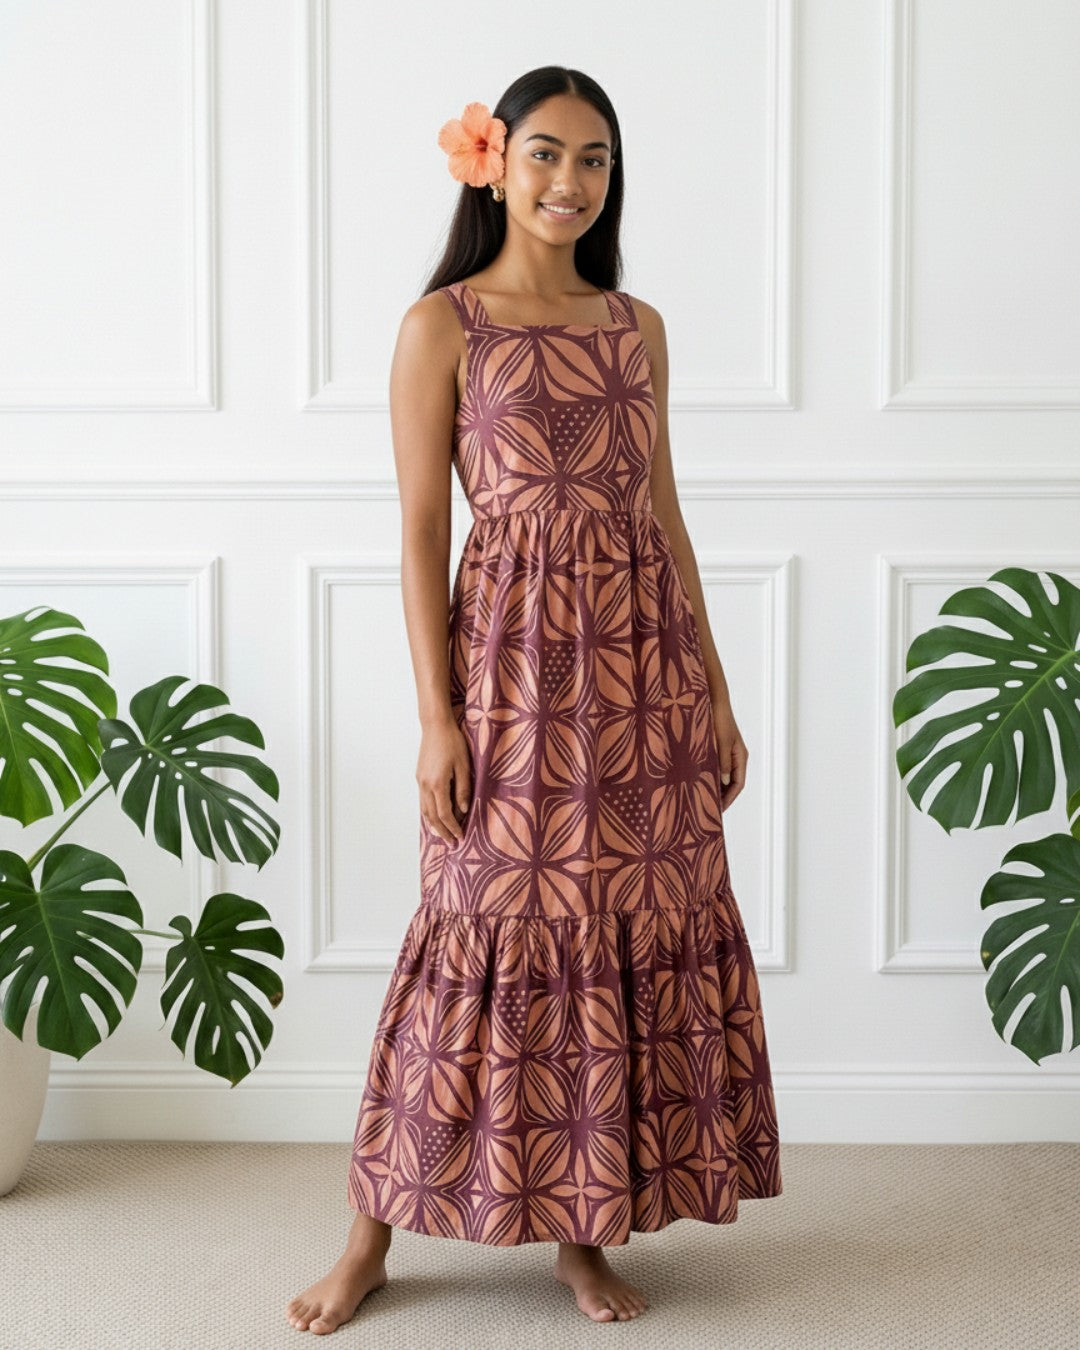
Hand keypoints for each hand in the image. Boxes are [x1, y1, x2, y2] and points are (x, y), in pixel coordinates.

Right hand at [417, 716, 472, 845]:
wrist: (435, 726)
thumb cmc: (452, 742)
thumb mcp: (464, 766)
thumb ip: (463, 789)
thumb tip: (463, 809)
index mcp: (437, 784)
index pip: (444, 814)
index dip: (453, 827)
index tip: (460, 837)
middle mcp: (425, 785)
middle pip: (431, 816)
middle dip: (442, 831)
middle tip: (451, 843)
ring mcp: (420, 781)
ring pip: (425, 809)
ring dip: (434, 824)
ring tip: (443, 834)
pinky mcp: (419, 776)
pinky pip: (423, 800)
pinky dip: (429, 812)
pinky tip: (437, 815)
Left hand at [711, 697, 747, 808]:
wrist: (713, 699)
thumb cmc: (718, 719)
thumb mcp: (721, 743)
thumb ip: (722, 763)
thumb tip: (724, 783)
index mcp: (740, 756)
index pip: (738, 784)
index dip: (730, 798)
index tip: (718, 810)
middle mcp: (735, 756)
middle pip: (731, 782)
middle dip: (722, 796)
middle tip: (708, 809)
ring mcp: (726, 752)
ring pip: (723, 775)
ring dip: (715, 787)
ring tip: (702, 799)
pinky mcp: (717, 748)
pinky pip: (715, 767)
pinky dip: (709, 776)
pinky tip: (697, 781)